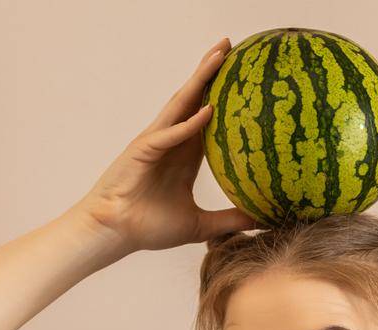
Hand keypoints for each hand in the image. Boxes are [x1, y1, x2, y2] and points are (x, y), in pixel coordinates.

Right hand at [68, 37, 257, 254]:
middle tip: (232, 46)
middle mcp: (172, 141)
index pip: (209, 117)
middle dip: (212, 72)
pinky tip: (208, 111)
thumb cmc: (149, 227)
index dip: (224, 94)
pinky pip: (169, 134)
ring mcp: (156, 142)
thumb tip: (261, 221)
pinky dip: (189, 124)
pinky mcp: (142, 151)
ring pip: (181, 105)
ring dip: (201, 80)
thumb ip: (230, 220)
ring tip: (220, 56)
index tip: (244, 76)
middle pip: (195, 99)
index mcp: (185, 154)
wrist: (115, 234)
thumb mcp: (200, 225)